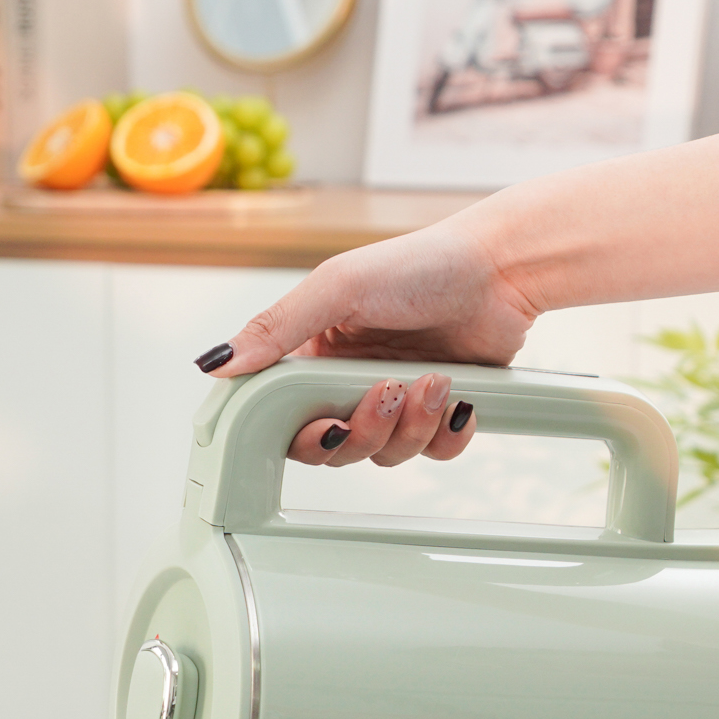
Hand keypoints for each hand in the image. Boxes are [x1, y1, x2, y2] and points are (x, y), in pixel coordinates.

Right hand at [192, 212, 539, 465]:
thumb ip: (275, 328)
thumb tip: (217, 363)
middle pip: (334, 448)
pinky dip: (447, 435)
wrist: (500, 269)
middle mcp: (348, 381)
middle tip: (386, 393)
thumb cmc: (422, 263)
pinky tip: (457, 399)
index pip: (284, 418)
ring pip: (384, 455)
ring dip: (411, 425)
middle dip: (364, 430)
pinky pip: (432, 454)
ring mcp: (393, 400)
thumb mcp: (336, 287)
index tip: (325, 425)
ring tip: (432, 381)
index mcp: (313, 354)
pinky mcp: (436, 413)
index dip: (301, 434)